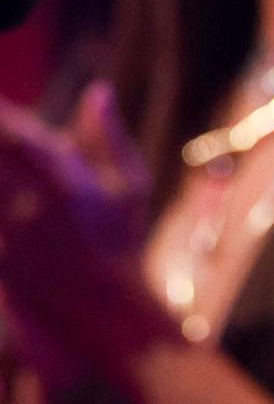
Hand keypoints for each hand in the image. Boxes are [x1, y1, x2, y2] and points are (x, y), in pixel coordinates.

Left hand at [0, 85, 161, 369]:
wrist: (103, 311)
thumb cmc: (121, 242)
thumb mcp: (129, 186)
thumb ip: (107, 137)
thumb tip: (98, 91)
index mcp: (61, 179)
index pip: (9, 133)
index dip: (3, 117)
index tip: (4, 108)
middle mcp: (24, 203)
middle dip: (0, 137)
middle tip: (6, 134)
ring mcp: (4, 231)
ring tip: (12, 178)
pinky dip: (0, 197)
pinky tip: (13, 202)